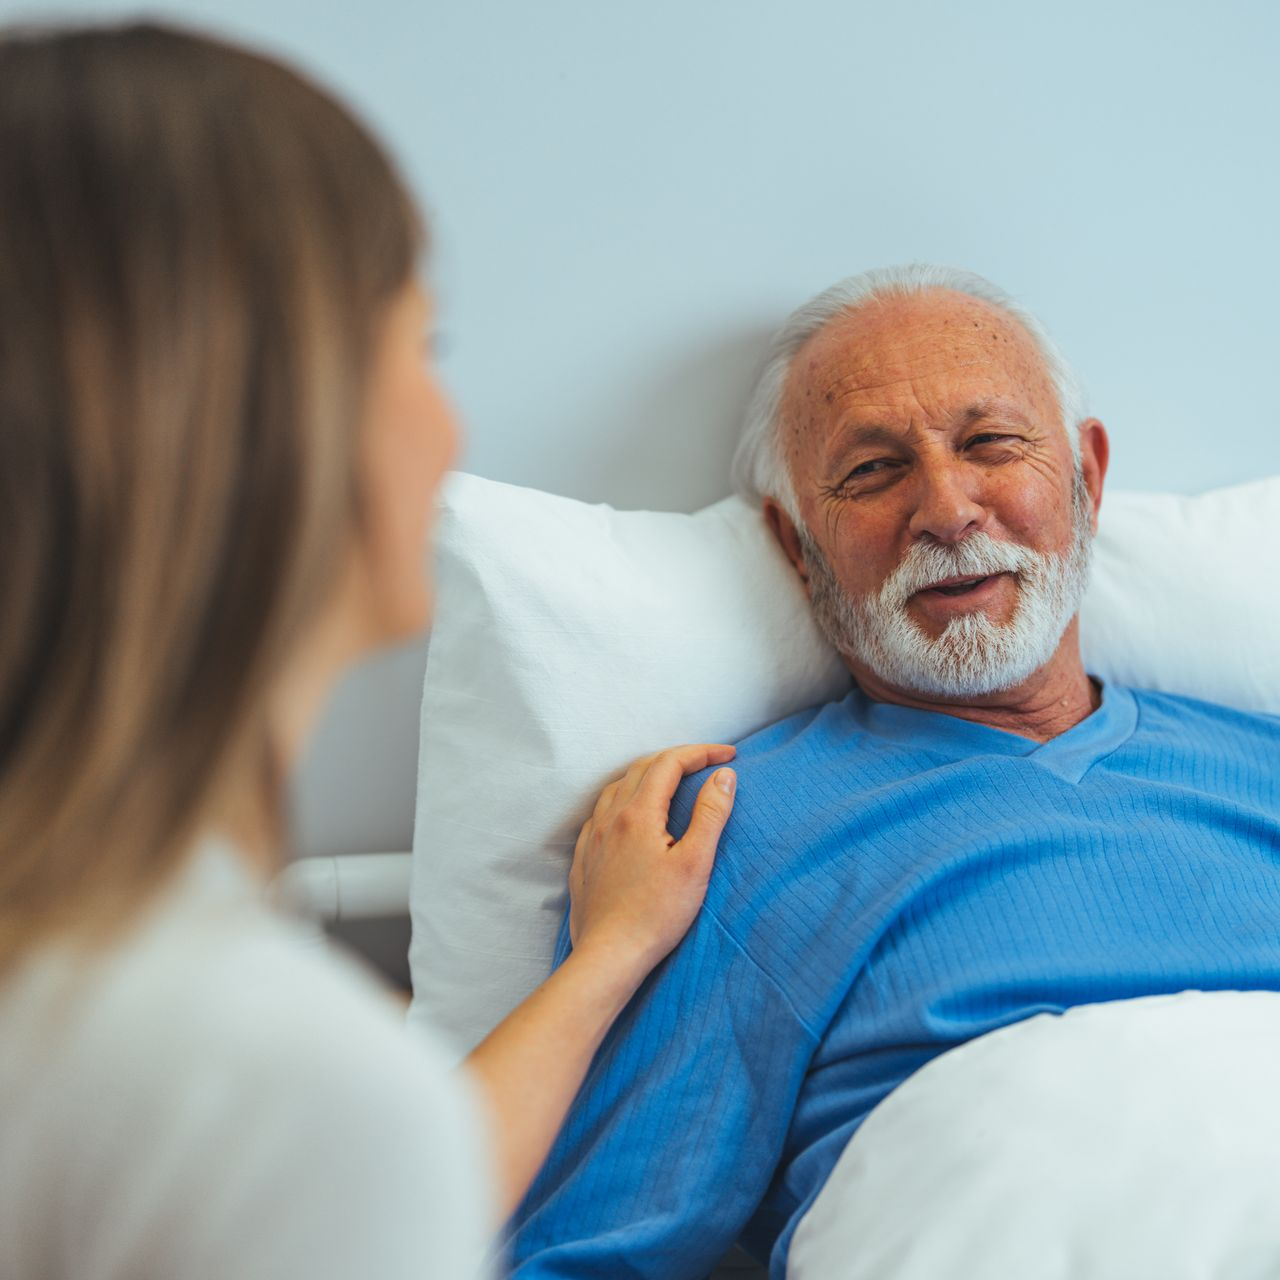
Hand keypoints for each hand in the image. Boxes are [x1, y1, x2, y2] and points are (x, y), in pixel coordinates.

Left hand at [568, 743, 736, 978]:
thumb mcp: (694, 863)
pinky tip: (631, 815)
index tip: (729, 755)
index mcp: (638, 813)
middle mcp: (610, 817)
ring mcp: (592, 837)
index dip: (701, 752)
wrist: (609, 954)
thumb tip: (724, 776)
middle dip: (676, 758)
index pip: (670, 763)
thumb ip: (710, 814)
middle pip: (642, 767)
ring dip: (647, 774)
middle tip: (705, 763)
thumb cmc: (656, 914)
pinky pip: (602, 812)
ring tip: (671, 782)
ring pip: (618, 787)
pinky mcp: (584, 858)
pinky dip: (624, 799)